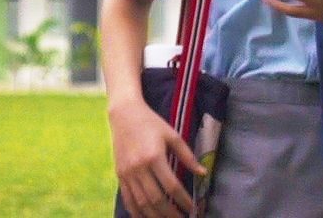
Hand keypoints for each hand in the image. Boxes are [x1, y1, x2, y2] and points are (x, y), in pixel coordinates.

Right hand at [108, 100, 203, 217]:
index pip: (171, 186)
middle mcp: (139, 167)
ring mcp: (127, 173)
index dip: (183, 199)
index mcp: (154, 156)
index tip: (192, 208)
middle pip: (156, 198)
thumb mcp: (172, 135)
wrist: (124, 114)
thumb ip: (187, 155)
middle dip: (170, 213)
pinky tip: (146, 217)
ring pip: (141, 203)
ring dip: (155, 216)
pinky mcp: (119, 175)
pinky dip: (136, 211)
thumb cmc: (151, 123)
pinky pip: (127, 199)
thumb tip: (202, 173)